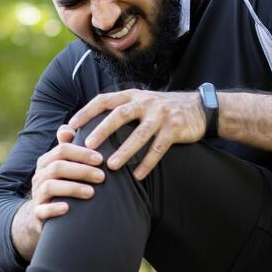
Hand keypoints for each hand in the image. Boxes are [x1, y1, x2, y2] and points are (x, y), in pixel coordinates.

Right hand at [11, 124, 105, 259]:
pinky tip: (67, 208)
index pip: (62, 150)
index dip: (82, 153)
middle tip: (102, 176)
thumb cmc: (61, 184)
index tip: (101, 159)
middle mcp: (39, 175)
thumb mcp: (64, 164)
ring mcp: (37, 194)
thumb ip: (68, 147)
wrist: (42, 213)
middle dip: (81, 170)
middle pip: (58, 167)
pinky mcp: (37, 213)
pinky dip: (54, 208)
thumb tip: (68, 128)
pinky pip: (42, 210)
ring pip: (50, 186)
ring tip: (91, 192)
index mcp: (47, 161)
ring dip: (73, 188)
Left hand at [67, 89, 206, 180]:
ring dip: (125, 150)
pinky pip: (159, 148)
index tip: (71, 125)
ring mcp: (161, 114)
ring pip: (140, 134)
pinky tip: (137, 176)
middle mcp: (145, 102)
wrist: (200, 108)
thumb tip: (90, 127)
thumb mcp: (141, 103)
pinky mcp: (175, 128)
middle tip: (88, 145)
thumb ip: (121, 111)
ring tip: (111, 165)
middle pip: (120, 114)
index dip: (87, 111)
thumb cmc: (162, 110)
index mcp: (132, 95)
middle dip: (102, 130)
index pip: (104, 100)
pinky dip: (147, 162)